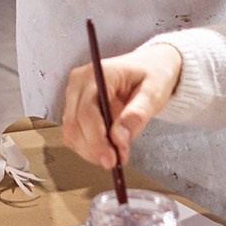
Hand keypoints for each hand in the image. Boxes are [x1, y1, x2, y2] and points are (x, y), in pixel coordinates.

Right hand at [59, 44, 184, 169]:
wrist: (151, 65)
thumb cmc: (153, 74)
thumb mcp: (154, 92)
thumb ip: (137, 114)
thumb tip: (119, 138)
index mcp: (97, 74)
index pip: (86, 112)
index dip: (96, 140)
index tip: (111, 159)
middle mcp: (79, 83)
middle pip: (74, 125)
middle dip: (94, 148)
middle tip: (118, 160)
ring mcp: (74, 95)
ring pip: (71, 133)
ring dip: (92, 150)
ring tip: (118, 152)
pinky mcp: (76, 107)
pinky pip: (76, 134)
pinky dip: (91, 146)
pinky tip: (110, 146)